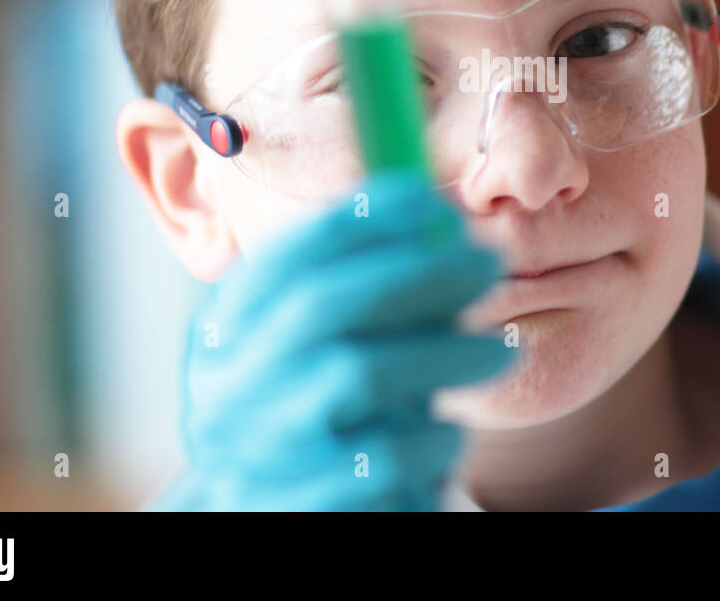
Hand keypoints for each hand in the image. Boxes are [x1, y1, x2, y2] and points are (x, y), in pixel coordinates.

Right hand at [155, 171, 512, 510]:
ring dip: (443, 352)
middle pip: (321, 304)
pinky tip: (446, 435)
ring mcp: (255, 449)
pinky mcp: (297, 507)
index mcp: (224, 330)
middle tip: (491, 262)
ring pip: (355, 374)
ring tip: (495, 353)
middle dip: (417, 269)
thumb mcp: (326, 348)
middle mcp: (226, 384)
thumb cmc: (316, 416)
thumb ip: (372, 295)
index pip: (287, 253)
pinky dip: (433, 439)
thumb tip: (449, 233)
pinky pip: (384, 458)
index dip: (359, 218)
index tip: (429, 196)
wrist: (269, 522)